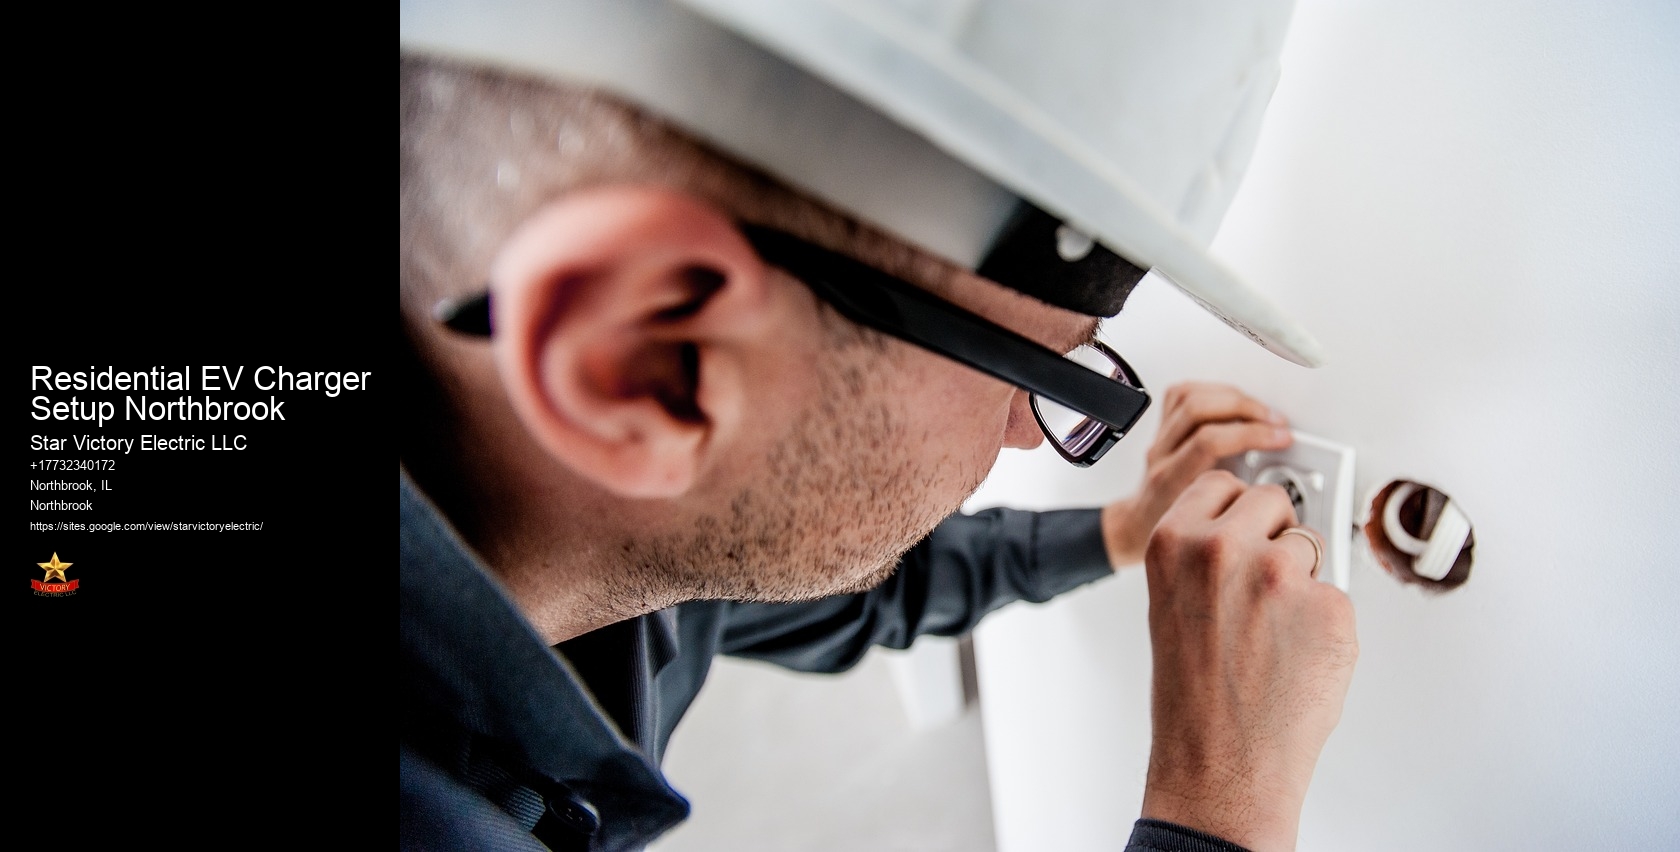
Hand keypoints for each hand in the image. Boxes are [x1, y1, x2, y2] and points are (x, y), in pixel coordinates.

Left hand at [1102, 382, 1291, 567]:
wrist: (1140, 525)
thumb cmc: (1173, 530)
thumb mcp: (1211, 527)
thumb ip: (1239, 507)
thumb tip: (1281, 491)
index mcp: (1171, 480)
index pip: (1209, 441)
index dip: (1251, 434)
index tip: (1281, 439)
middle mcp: (1161, 454)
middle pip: (1198, 409)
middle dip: (1246, 409)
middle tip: (1276, 423)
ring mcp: (1159, 438)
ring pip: (1190, 396)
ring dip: (1233, 397)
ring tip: (1261, 411)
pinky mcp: (1161, 426)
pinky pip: (1182, 393)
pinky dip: (1213, 390)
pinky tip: (1233, 401)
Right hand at [1139, 471, 1357, 851]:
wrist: (1220, 765)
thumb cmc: (1193, 696)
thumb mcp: (1171, 603)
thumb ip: (1202, 555)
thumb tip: (1251, 531)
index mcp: (1175, 541)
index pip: (1222, 483)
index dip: (1237, 510)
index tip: (1242, 528)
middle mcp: (1224, 548)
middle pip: (1272, 501)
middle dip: (1274, 535)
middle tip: (1261, 586)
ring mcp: (1280, 575)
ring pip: (1311, 544)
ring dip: (1303, 578)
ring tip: (1274, 632)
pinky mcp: (1330, 607)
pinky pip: (1337, 594)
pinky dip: (1325, 623)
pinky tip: (1297, 656)